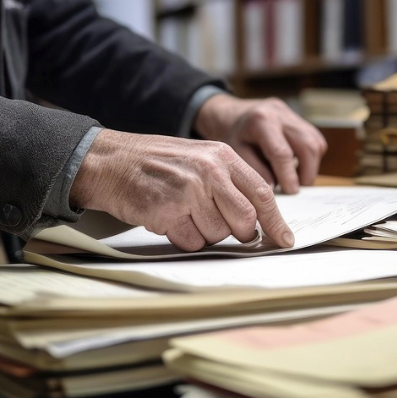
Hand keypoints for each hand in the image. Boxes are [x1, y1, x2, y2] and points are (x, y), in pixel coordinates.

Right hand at [69, 129, 294, 250]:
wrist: (111, 161)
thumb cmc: (156, 163)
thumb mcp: (199, 159)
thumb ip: (228, 183)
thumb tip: (257, 220)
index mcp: (222, 156)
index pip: (261, 193)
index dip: (275, 221)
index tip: (285, 240)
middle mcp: (209, 171)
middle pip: (244, 220)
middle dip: (237, 232)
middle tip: (217, 224)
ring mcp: (189, 190)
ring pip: (218, 234)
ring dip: (203, 232)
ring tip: (183, 212)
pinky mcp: (169, 210)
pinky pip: (191, 241)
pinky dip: (183, 237)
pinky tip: (168, 217)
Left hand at [194, 95, 327, 193]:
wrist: (231, 115)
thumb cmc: (232, 137)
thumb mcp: (235, 154)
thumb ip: (254, 170)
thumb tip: (273, 189)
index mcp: (260, 121)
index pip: (282, 153)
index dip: (289, 176)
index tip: (290, 192)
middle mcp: (279, 113)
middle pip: (308, 144)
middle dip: (308, 171)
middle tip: (298, 188)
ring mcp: (291, 114)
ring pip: (316, 142)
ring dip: (311, 165)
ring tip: (297, 179)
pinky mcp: (298, 118)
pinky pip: (315, 139)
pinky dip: (311, 156)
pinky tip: (297, 165)